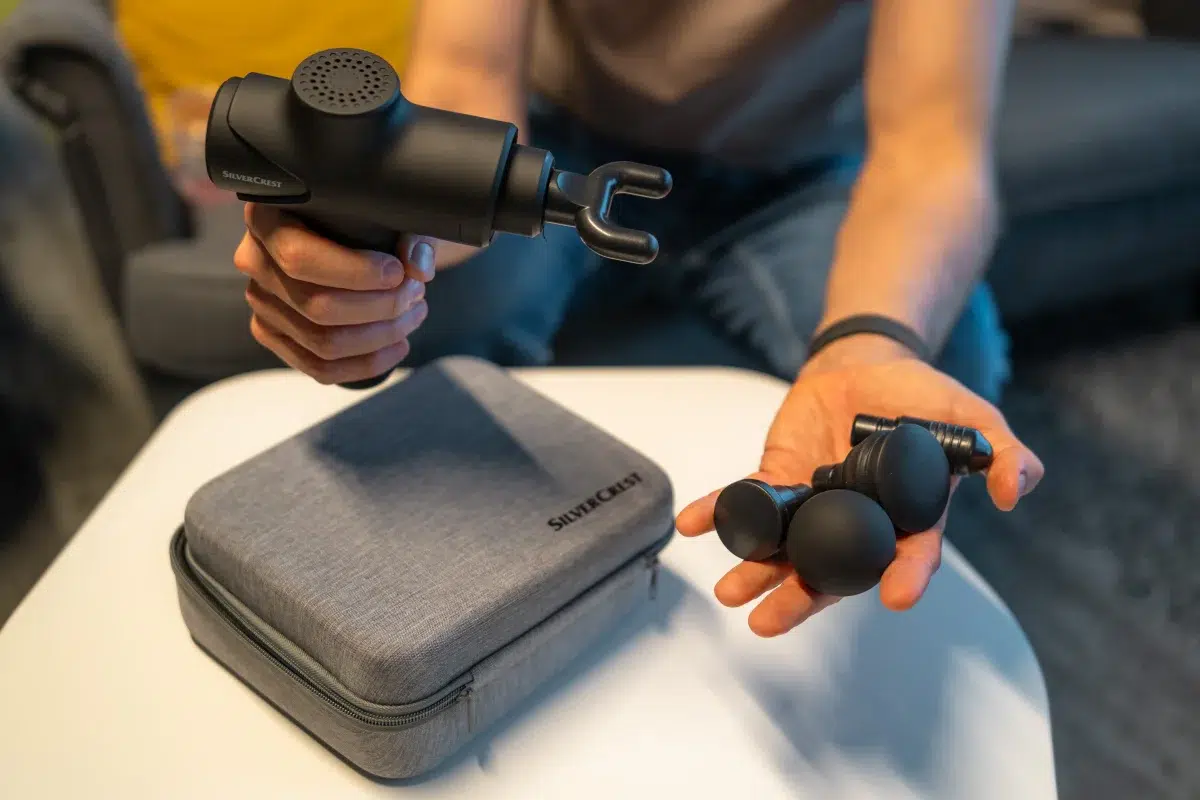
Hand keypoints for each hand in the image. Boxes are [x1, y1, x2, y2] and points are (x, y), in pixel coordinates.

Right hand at [235, 203, 437, 384]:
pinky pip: (319, 368)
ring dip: (381, 335)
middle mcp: (254, 260)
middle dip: (381, 306)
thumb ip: (409, 232)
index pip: (299, 258)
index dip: (356, 273)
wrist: (355, 234)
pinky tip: (398, 345)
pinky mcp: (273, 335)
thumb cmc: (367, 218)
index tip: (398, 272)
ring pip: (323, 342)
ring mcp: (261, 303)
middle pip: (317, 307)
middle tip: (415, 293)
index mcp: (267, 216)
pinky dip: (367, 363)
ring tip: (413, 314)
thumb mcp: (391, 212)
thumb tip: (416, 267)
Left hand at [676, 335, 1043, 636]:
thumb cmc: (920, 395)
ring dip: (754, 570)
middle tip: (769, 622)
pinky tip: (691, 524)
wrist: (866, 364)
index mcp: (905, 517)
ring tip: (730, 592)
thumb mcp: (969, 415)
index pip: (908, 555)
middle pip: (830, 568)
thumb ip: (1000, 450)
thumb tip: (1017, 488)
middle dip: (801, 597)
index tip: (898, 598)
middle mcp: (854, 522)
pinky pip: (746, 499)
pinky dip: (718, 512)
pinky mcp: (779, 477)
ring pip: (782, 547)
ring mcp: (813, 503)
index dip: (905, 576)